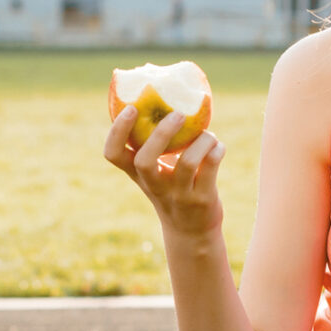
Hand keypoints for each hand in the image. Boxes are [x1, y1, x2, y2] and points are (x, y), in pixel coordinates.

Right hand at [104, 108, 226, 236]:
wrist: (191, 232)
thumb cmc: (172, 189)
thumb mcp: (157, 172)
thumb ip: (156, 145)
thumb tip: (168, 98)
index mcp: (137, 175)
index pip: (113, 154)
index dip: (117, 130)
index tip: (132, 108)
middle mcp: (154, 185)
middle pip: (145, 161)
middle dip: (160, 134)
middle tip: (178, 114)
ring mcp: (178, 195)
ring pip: (186, 163)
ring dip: (201, 141)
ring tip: (207, 134)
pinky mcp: (202, 199)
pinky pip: (210, 168)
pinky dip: (216, 151)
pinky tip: (218, 147)